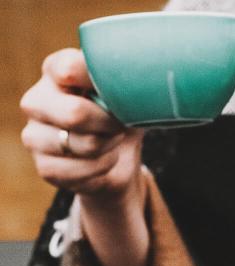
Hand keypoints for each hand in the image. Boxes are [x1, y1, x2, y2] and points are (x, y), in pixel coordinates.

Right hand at [20, 48, 143, 201]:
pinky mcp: (45, 167)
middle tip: (121, 123)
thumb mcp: (130, 90)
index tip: (121, 90)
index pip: (69, 68)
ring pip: (86, 144)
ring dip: (111, 146)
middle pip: (75, 113)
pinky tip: (106, 159)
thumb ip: (127, 78)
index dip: (101, 82)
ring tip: (113, 140)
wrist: (121, 156)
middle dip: (111, 123)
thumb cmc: (123, 113)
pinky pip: (84, 170)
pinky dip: (106, 166)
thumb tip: (141, 77)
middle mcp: (36, 100)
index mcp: (55, 71)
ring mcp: (35, 135)